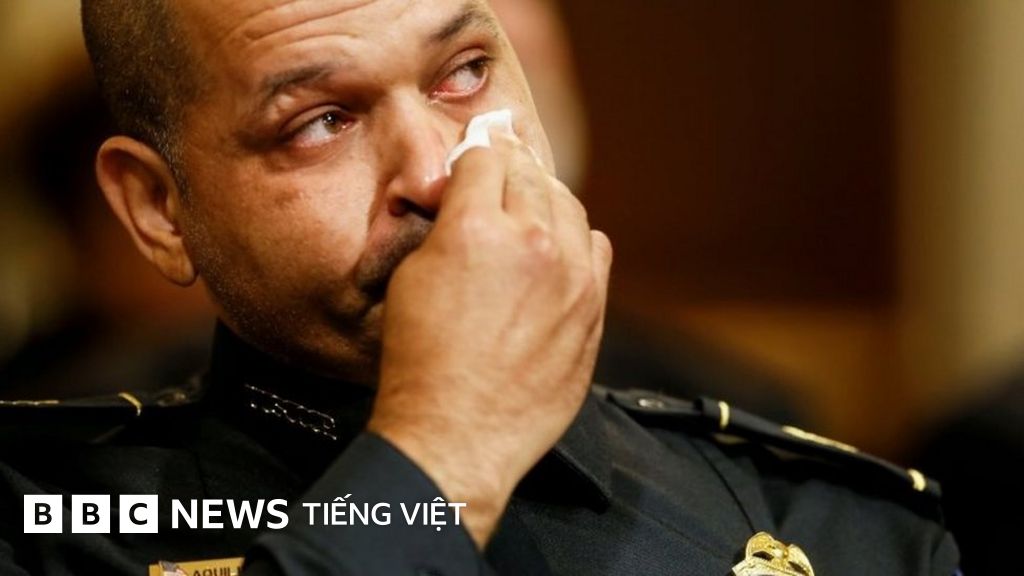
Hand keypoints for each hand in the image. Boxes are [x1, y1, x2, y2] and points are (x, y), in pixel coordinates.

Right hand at [367, 132, 612, 546]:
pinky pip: (595, 248)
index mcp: (476, 227)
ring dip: (545, 199)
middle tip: (499, 168)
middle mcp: (532, 242)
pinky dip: (576, 239)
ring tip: (527, 208)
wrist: (458, 432)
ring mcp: (572, 276)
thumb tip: (464, 200)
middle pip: (529, 173)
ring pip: (568, 205)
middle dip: (509, 168)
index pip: (485, 156)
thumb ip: (445, 225)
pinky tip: (557, 249)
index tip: (473, 156)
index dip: (474, 153)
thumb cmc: (422, 362)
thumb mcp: (412, 278)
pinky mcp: (593, 308)